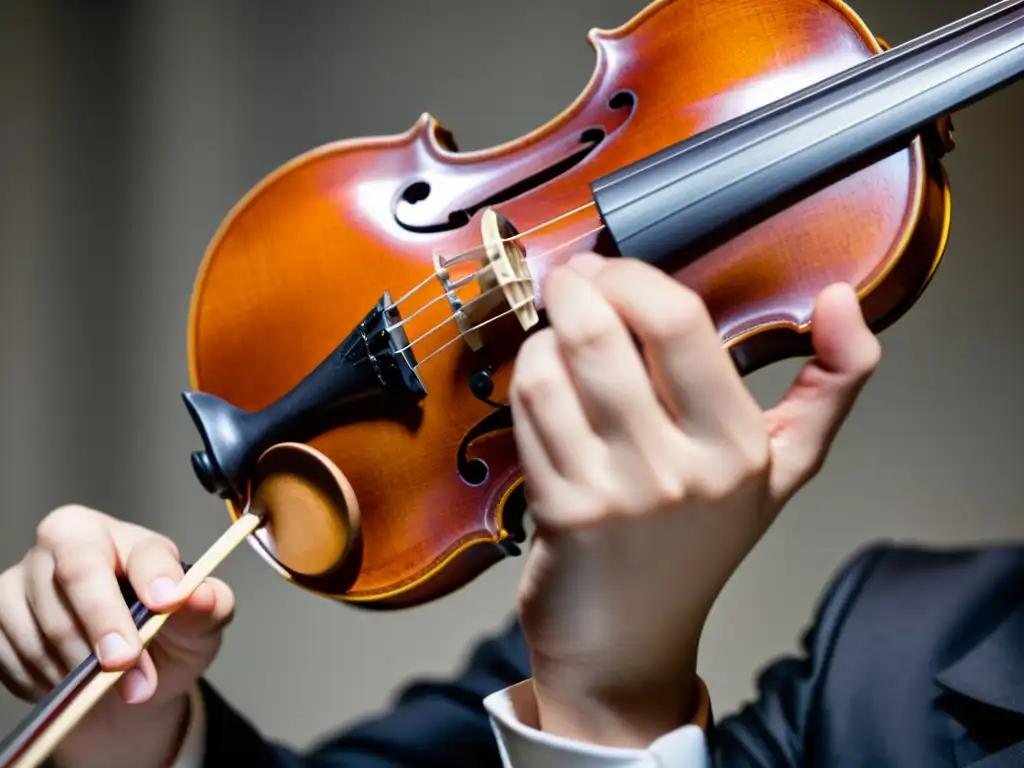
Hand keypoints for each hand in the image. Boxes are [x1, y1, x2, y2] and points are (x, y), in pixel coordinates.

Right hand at [0, 505, 234, 767]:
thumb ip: (209, 607)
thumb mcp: (199, 625)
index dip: (150, 576)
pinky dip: (49, 679)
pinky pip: (16, 655)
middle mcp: (63, 544)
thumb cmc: (163, 640)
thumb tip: (202, 595)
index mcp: (119, 534)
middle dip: (104, 624)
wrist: (121, 686)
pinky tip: (72, 680)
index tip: (167, 603)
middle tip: (126, 664)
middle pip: (79, 575)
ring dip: (82, 667)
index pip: (136, 550)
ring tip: (110, 682)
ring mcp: (22, 580)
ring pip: (48, 625)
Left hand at [509, 253, 879, 747]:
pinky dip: (526, 380)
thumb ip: (831, 385)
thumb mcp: (785, 471)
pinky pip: (529, 412)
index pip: (679, 322)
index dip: (633, 277)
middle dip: (576, 289)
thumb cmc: (700, 546)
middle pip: (606, 335)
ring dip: (544, 335)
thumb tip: (846, 300)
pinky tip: (540, 384)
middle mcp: (679, 470)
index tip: (614, 269)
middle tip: (570, 282)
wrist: (631, 642)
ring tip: (553, 335)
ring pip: (553, 369)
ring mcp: (614, 493)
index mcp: (739, 447)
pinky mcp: (559, 510)